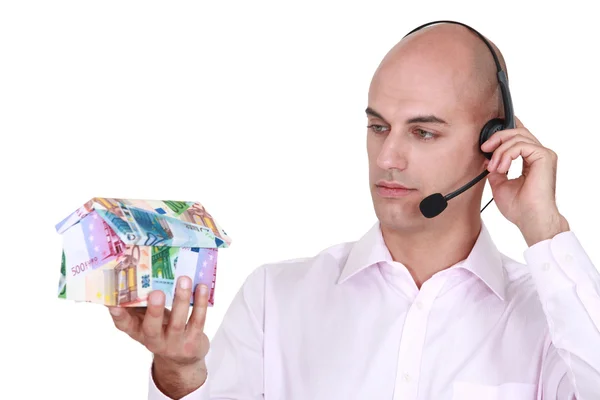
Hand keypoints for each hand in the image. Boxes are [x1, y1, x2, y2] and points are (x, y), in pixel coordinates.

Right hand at [108, 276, 209, 396]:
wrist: (183, 358)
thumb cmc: (162, 330)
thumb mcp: (148, 320)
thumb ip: (141, 304)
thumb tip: (137, 273)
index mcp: (138, 332)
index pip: (124, 326)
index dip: (118, 315)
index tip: (113, 303)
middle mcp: (154, 341)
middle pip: (152, 328)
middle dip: (154, 310)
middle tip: (156, 292)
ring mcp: (175, 343)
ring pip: (177, 322)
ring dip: (181, 299)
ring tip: (184, 280)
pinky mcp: (193, 342)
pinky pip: (198, 320)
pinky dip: (200, 303)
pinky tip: (201, 287)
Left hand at [481, 116, 569, 245]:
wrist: (530, 219)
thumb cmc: (519, 207)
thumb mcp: (499, 183)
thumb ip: (496, 167)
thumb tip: (487, 158)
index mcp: (531, 160)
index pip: (518, 137)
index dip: (501, 134)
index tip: (485, 146)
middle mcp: (539, 155)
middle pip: (517, 132)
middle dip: (497, 138)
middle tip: (484, 149)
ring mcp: (543, 155)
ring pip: (518, 136)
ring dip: (500, 150)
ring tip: (494, 167)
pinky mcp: (544, 157)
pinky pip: (521, 145)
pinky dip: (507, 154)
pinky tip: (502, 168)